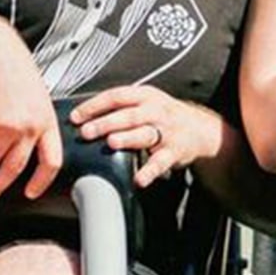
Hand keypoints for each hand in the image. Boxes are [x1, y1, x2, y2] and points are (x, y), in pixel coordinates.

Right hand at [0, 55, 62, 204]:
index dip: (41, 181)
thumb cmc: (18, 73)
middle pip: (14, 167)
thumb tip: (36, 147)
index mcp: (47, 123)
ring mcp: (7, 125)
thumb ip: (39, 124)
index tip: (31, 192)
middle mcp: (29, 127)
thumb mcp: (40, 99)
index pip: (50, 161)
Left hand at [70, 85, 223, 187]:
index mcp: (145, 96)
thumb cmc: (164, 115)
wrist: (199, 128)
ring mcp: (166, 131)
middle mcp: (155, 111)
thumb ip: (120, 107)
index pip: (116, 96)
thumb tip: (84, 116)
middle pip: (128, 115)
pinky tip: (139, 178)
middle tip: (86, 132)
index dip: (95, 105)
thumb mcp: (146, 102)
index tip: (76, 116)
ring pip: (144, 134)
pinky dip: (149, 171)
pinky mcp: (174, 151)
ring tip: (112, 143)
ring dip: (127, 138)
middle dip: (106, 123)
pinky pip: (160, 161)